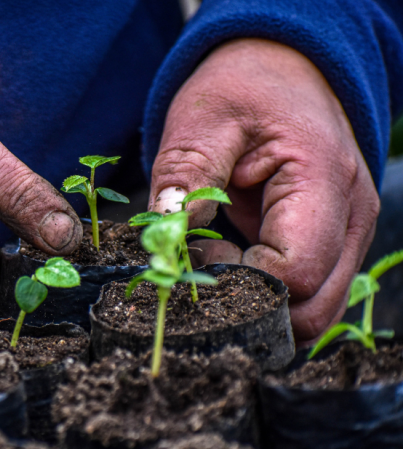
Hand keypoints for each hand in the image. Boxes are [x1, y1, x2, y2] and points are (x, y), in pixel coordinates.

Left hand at [149, 39, 379, 341]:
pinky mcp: (333, 243)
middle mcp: (351, 218)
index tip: (201, 246)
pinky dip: (269, 296)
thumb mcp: (204, 118)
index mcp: (324, 182)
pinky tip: (235, 261)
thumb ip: (186, 173)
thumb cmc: (243, 89)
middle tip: (206, 260)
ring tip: (220, 256)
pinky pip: (310, 296)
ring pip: (314, 312)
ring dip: (260, 304)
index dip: (237, 277)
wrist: (280, 69)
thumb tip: (165, 231)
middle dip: (249, 304)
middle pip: (311, 308)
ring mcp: (348, 235)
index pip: (293, 273)